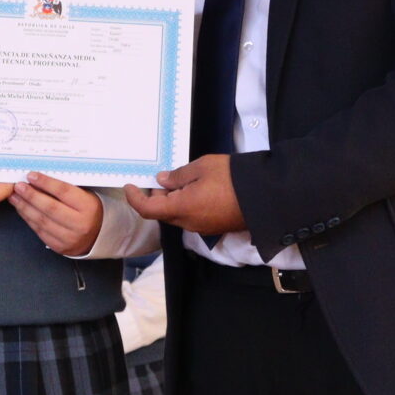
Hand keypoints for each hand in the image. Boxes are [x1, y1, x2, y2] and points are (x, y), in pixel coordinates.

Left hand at [10, 172, 105, 255]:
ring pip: (42, 221)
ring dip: (25, 207)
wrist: (98, 236)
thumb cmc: (88, 211)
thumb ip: (65, 188)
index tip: (31, 175)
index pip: (64, 191)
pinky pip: (40, 231)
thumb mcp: (84, 195)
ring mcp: (69, 238)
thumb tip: (39, 178)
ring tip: (15, 197)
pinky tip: (22, 210)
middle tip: (18, 186)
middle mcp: (79, 224)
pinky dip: (28, 219)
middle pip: (50, 207)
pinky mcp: (59, 247)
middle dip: (31, 195)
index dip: (46, 182)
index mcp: (88, 207)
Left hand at [127, 155, 246, 236]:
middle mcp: (189, 223)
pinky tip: (198, 190)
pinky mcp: (215, 227)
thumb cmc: (232, 178)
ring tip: (184, 181)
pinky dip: (187, 206)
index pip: (148, 209)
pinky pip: (193, 218)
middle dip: (158, 197)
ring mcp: (203, 228)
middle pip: (163, 213)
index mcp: (181, 208)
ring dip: (174, 201)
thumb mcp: (202, 167)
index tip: (129, 186)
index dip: (134, 198)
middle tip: (164, 178)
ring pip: (178, 216)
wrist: (265, 196)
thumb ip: (178, 175)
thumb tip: (162, 181)